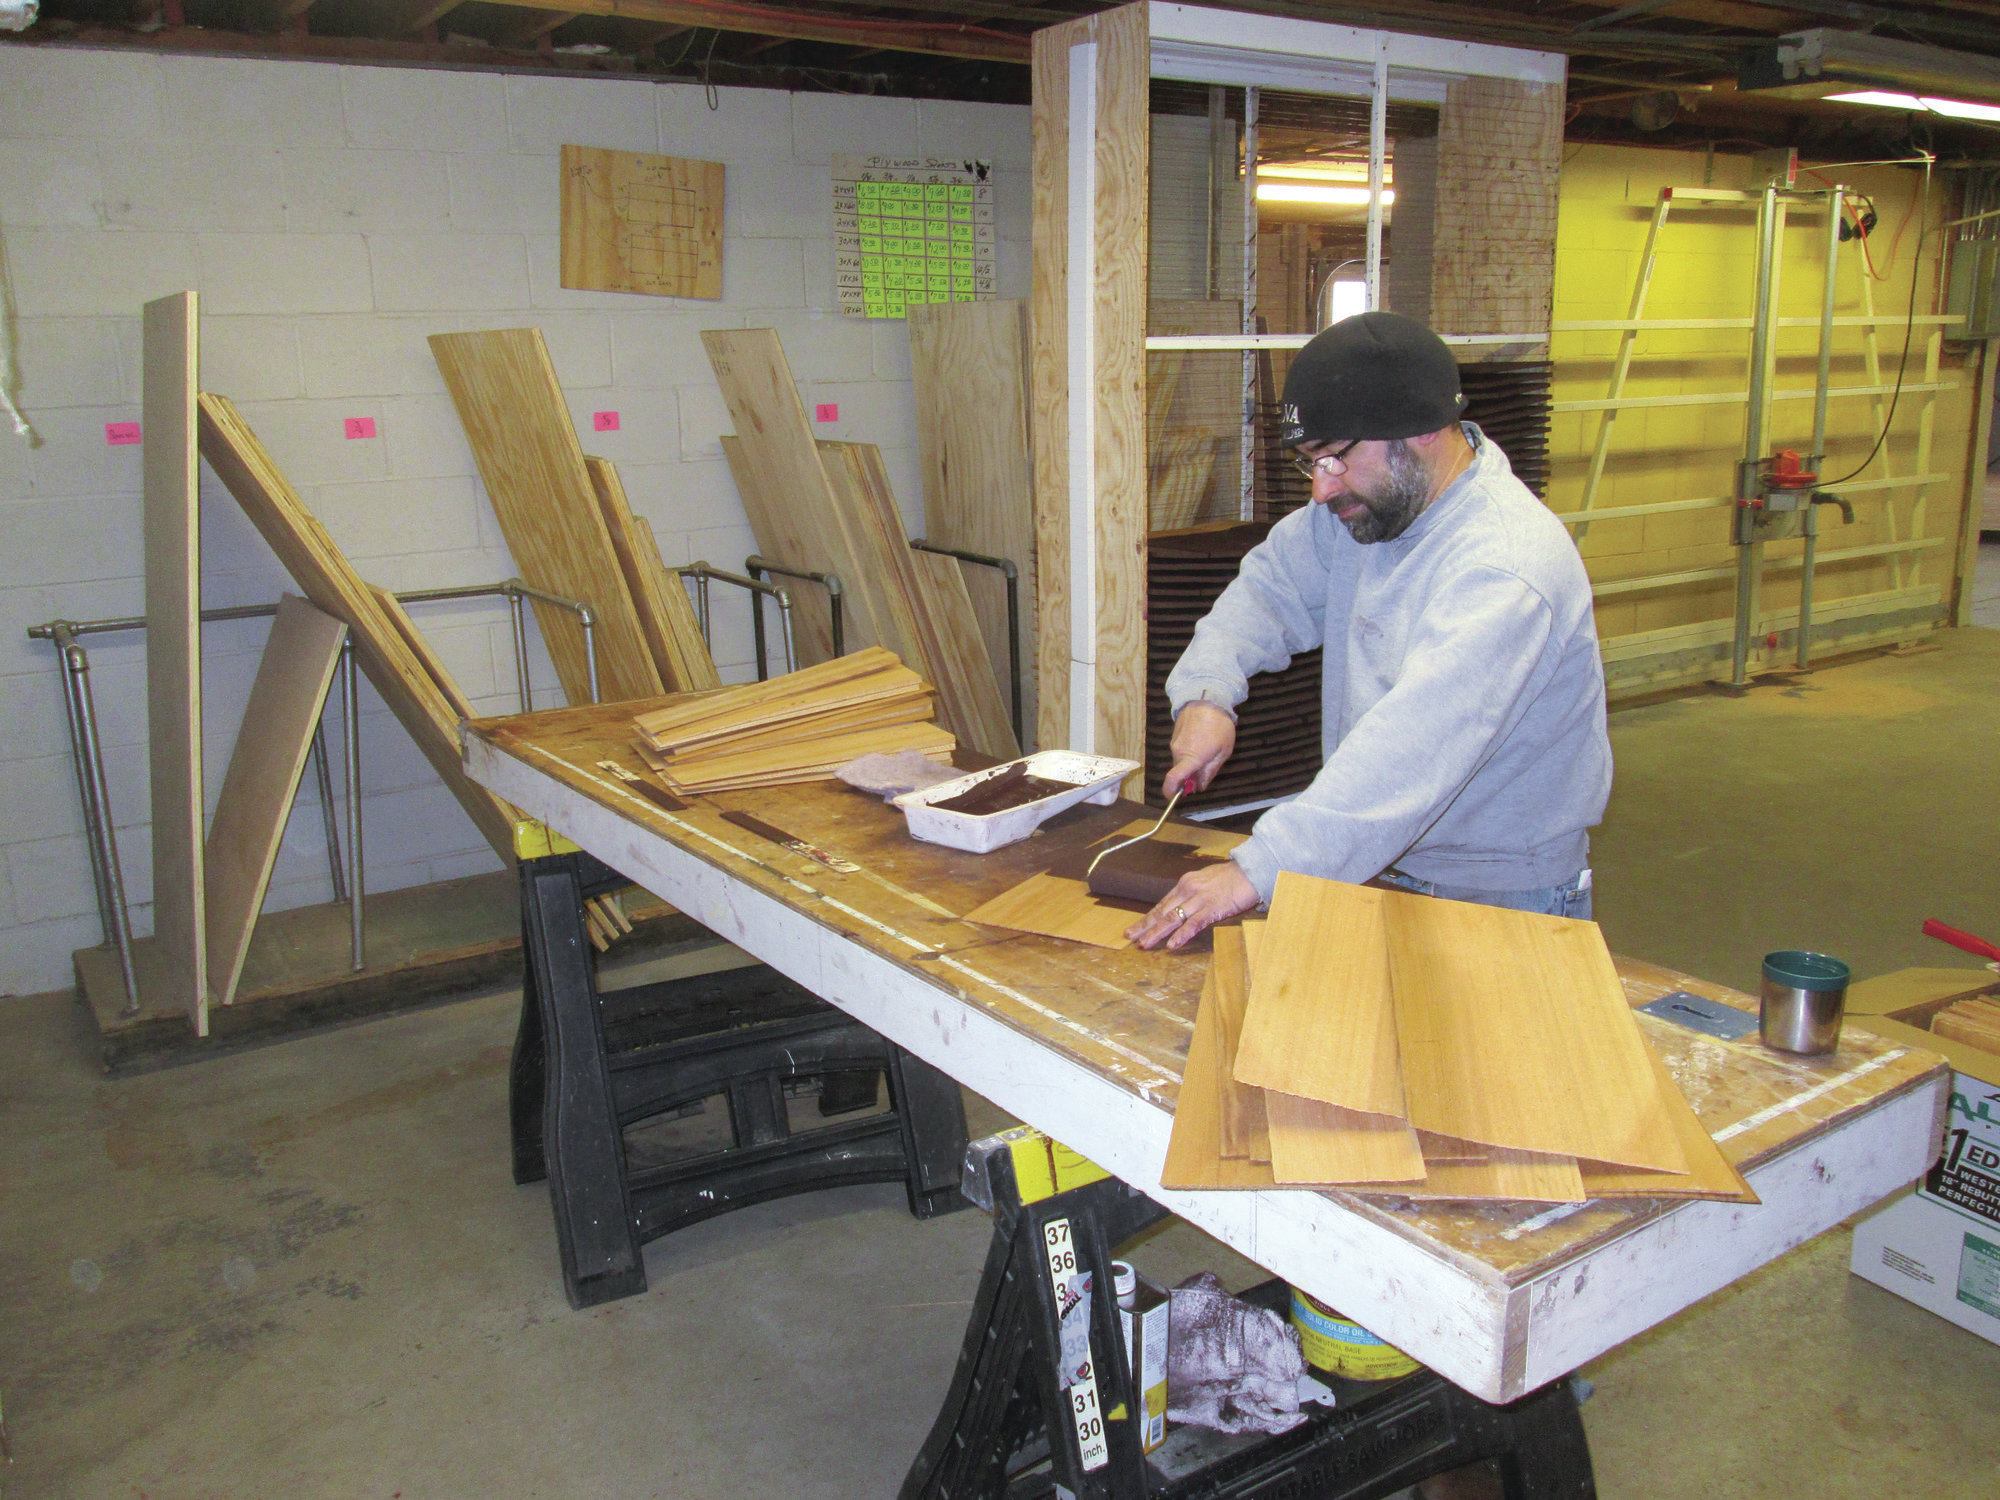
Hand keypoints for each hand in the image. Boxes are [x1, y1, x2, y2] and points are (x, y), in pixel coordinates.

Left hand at [1127, 860, 1259, 950]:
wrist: (1252, 870)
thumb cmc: (1232, 877)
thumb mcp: (1206, 881)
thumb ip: (1193, 893)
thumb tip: (1184, 906)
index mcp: (1185, 884)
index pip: (1162, 904)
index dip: (1147, 918)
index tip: (1135, 928)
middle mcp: (1188, 890)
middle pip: (1162, 912)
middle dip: (1145, 926)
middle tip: (1130, 937)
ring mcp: (1200, 899)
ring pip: (1173, 918)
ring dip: (1157, 933)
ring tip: (1144, 944)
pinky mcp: (1213, 908)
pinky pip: (1194, 923)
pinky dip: (1182, 935)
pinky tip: (1172, 945)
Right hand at [1164, 702, 1235, 797]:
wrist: (1206, 697)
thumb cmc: (1219, 725)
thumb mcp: (1223, 751)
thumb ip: (1210, 771)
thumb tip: (1200, 786)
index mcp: (1191, 758)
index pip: (1174, 779)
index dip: (1171, 791)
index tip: (1174, 797)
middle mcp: (1178, 752)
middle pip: (1180, 772)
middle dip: (1190, 776)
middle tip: (1208, 768)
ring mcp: (1174, 743)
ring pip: (1180, 761)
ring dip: (1191, 763)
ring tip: (1209, 749)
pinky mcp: (1174, 735)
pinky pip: (1180, 751)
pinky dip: (1189, 752)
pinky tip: (1202, 740)